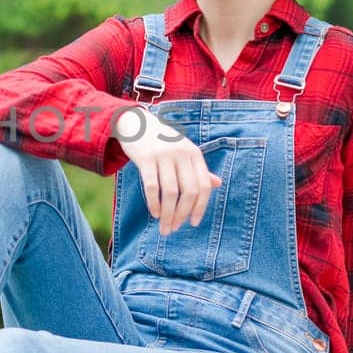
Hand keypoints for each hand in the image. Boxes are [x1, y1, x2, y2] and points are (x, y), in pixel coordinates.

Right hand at [111, 106, 221, 235]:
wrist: (136, 123)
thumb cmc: (162, 141)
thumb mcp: (183, 151)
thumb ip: (198, 168)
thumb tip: (217, 184)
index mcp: (194, 153)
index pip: (203, 186)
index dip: (200, 207)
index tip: (193, 223)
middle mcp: (181, 153)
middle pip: (188, 191)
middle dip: (182, 214)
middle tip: (174, 229)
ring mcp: (163, 155)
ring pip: (171, 192)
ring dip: (168, 214)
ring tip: (164, 227)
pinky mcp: (146, 158)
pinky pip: (152, 186)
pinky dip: (154, 203)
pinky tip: (155, 213)